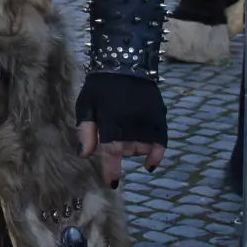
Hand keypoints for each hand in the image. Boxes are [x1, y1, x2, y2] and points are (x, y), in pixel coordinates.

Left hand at [76, 72, 166, 186]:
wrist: (126, 62)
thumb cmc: (100, 85)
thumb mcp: (86, 104)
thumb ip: (86, 130)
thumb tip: (85, 156)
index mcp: (112, 119)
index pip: (112, 151)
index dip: (112, 170)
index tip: (112, 184)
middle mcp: (132, 121)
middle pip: (126, 150)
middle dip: (118, 150)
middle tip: (113, 133)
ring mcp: (148, 119)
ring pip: (142, 148)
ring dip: (133, 149)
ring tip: (126, 133)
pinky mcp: (160, 116)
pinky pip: (161, 143)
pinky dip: (156, 155)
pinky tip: (149, 164)